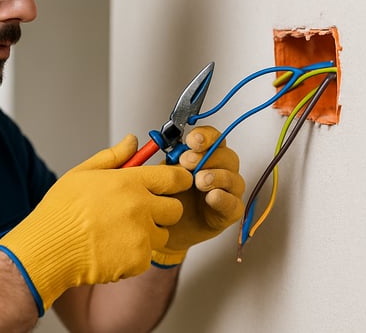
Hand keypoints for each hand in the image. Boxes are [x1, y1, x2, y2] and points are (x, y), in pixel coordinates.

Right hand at [0, 135, 191, 313]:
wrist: (48, 248)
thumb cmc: (60, 211)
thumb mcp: (82, 173)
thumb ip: (113, 157)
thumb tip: (132, 141)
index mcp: (129, 182)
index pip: (173, 177)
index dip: (177, 180)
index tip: (174, 184)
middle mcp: (140, 208)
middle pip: (174, 209)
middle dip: (161, 211)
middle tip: (138, 213)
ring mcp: (141, 236)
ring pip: (161, 235)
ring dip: (147, 235)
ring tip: (117, 233)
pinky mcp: (138, 260)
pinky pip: (146, 256)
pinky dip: (132, 256)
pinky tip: (110, 250)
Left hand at [151, 126, 245, 266]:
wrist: (163, 229)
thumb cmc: (162, 199)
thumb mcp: (152, 175)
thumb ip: (144, 158)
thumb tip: (131, 140)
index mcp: (202, 155)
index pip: (212, 138)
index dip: (205, 136)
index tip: (191, 140)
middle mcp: (218, 170)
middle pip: (225, 155)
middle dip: (207, 156)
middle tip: (188, 162)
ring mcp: (226, 191)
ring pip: (232, 177)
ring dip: (216, 176)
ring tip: (199, 181)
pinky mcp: (228, 212)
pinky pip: (234, 204)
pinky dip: (224, 198)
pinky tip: (211, 197)